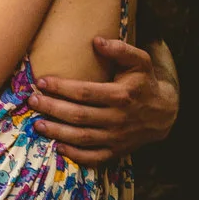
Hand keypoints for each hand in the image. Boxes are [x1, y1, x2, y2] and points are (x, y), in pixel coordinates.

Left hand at [30, 37, 179, 166]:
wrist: (165, 113)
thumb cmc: (145, 83)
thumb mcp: (140, 61)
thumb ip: (120, 50)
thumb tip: (96, 41)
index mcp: (122, 95)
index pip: (85, 92)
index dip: (61, 88)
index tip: (42, 82)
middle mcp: (118, 118)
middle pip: (78, 115)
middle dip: (52, 108)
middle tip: (33, 101)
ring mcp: (117, 138)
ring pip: (82, 138)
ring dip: (57, 132)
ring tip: (37, 124)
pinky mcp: (117, 151)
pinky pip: (93, 157)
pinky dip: (75, 155)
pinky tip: (58, 146)